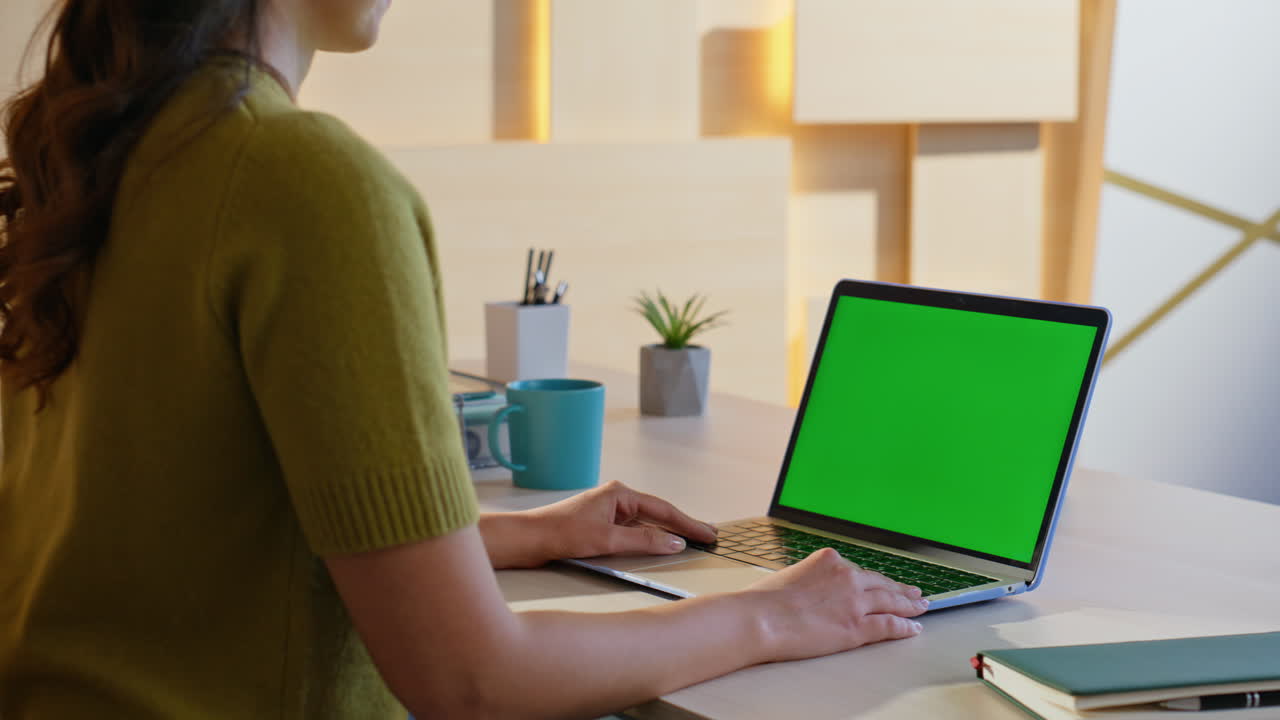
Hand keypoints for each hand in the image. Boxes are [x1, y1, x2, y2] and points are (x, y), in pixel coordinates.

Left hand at [529, 480, 718, 562]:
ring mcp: (607, 513)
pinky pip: (631, 532)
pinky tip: (657, 548)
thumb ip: (644, 541)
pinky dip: (647, 540)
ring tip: (690, 542)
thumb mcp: (607, 539)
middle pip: (656, 514)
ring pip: (644, 524)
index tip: (708, 534)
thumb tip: (676, 542)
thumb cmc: (561, 534)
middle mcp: (615, 500)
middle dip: (682, 526)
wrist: (527, 539)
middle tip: (707, 536)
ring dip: (665, 534)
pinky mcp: (599, 527)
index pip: (662, 509)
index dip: (688, 523)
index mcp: (619, 494)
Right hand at [745, 547, 926, 661]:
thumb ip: (810, 580)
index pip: (858, 571)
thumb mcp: (790, 576)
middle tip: (914, 592)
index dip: (874, 580)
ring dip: (909, 606)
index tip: (881, 583)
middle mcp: (847, 577)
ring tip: (920, 608)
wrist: (762, 618)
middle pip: (881, 583)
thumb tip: (812, 590)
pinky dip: (904, 627)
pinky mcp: (857, 627)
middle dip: (899, 589)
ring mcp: (855, 602)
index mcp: (830, 560)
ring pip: (891, 602)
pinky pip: (889, 626)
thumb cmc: (765, 600)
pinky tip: (913, 629)